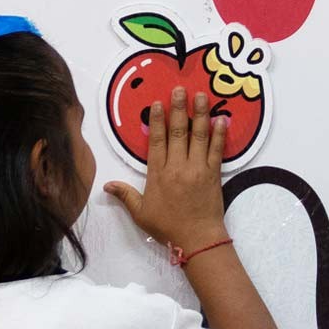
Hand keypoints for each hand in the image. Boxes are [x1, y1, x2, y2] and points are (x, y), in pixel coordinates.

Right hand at [105, 87, 229, 254]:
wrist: (198, 239)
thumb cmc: (168, 227)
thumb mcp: (141, 213)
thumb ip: (125, 195)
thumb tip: (106, 186)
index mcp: (158, 174)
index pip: (157, 141)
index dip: (157, 120)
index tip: (158, 103)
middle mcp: (178, 167)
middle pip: (178, 132)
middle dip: (179, 108)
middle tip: (180, 89)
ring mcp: (198, 168)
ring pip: (199, 136)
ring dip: (200, 114)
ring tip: (201, 95)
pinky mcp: (214, 174)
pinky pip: (217, 150)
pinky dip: (220, 134)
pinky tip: (222, 119)